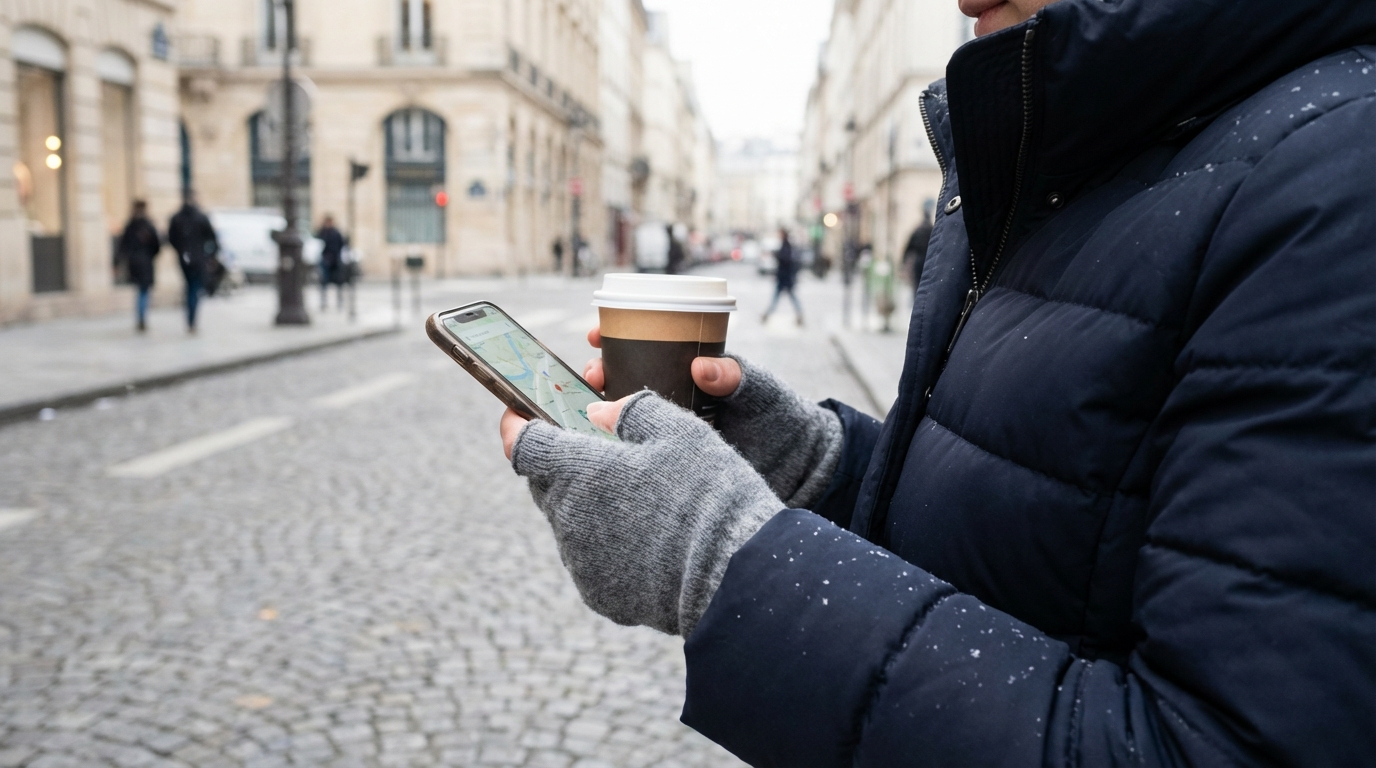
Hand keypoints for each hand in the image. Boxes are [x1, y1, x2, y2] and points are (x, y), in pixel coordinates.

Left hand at [509, 391, 783, 636]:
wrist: (734, 576)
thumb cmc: (707, 494)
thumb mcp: (678, 431)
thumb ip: (630, 411)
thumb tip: (596, 413)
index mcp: (579, 472)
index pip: (523, 445)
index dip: (516, 426)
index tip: (519, 415)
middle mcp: (569, 519)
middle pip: (546, 485)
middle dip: (561, 465)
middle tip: (596, 453)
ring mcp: (581, 563)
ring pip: (569, 523)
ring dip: (587, 506)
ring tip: (635, 500)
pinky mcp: (599, 595)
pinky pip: (591, 560)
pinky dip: (607, 544)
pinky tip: (647, 539)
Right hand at [576, 325, 842, 508]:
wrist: (806, 474)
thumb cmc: (786, 422)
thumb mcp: (764, 393)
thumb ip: (739, 376)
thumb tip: (703, 366)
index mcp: (693, 374)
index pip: (646, 347)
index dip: (615, 336)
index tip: (593, 332)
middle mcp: (677, 400)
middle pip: (624, 381)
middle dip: (599, 373)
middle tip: (589, 374)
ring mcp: (672, 434)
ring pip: (625, 419)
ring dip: (599, 411)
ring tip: (585, 409)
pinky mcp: (672, 466)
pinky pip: (637, 454)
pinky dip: (614, 451)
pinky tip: (594, 452)